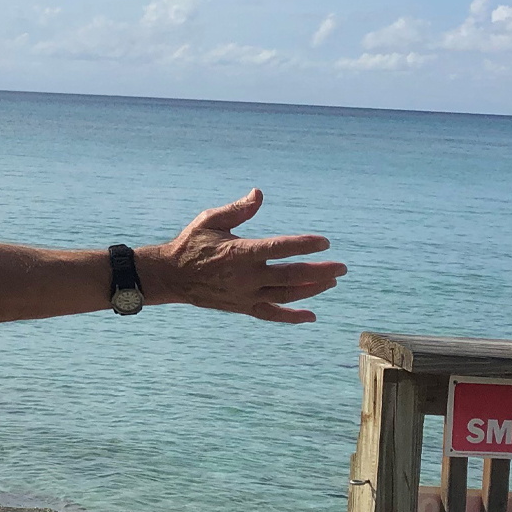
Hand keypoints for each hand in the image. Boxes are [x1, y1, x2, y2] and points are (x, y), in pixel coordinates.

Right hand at [143, 189, 346, 323]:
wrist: (170, 276)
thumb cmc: (191, 244)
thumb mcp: (210, 220)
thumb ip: (238, 210)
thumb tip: (259, 194)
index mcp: (239, 252)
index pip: (280, 248)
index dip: (304, 244)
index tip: (324, 242)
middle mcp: (245, 277)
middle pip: (291, 275)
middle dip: (320, 271)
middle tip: (342, 267)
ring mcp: (244, 295)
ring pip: (285, 295)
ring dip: (311, 289)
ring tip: (331, 281)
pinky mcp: (241, 307)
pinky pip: (270, 315)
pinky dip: (291, 317)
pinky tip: (310, 315)